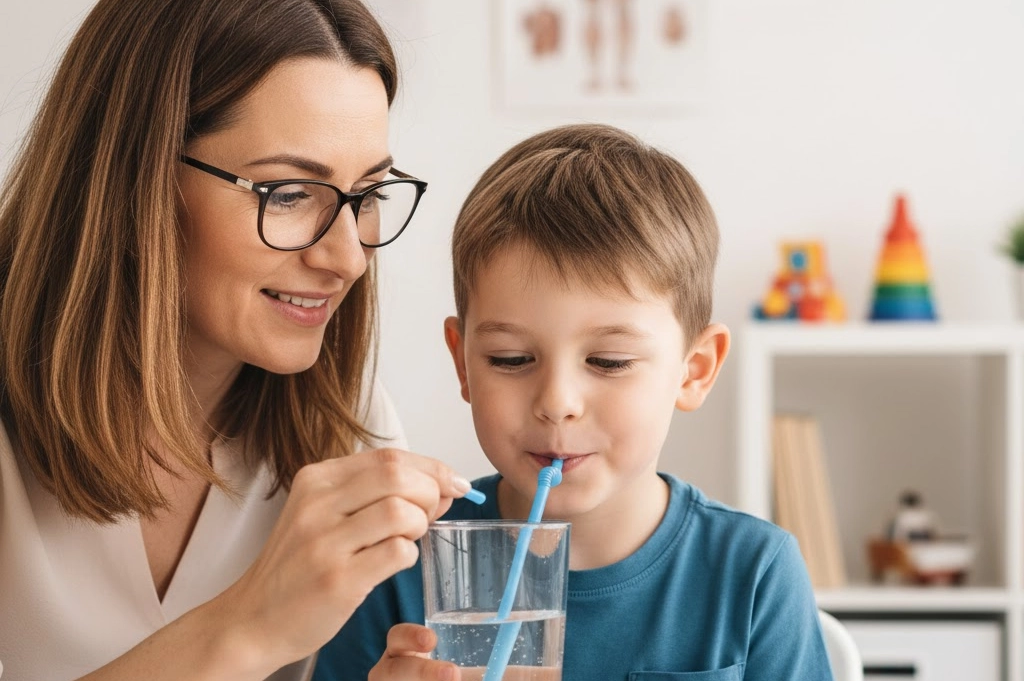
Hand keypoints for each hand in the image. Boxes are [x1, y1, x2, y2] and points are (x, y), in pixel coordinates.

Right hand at [207, 448, 469, 674]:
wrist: (253, 618)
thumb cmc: (299, 566)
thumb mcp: (325, 514)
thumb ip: (376, 494)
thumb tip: (442, 485)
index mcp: (316, 479)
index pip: (389, 456)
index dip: (431, 468)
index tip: (452, 483)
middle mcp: (317, 504)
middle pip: (398, 476)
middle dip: (430, 493)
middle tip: (430, 515)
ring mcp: (324, 542)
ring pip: (401, 512)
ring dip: (420, 526)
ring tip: (406, 540)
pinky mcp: (337, 580)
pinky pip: (397, 553)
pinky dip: (408, 556)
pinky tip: (392, 563)